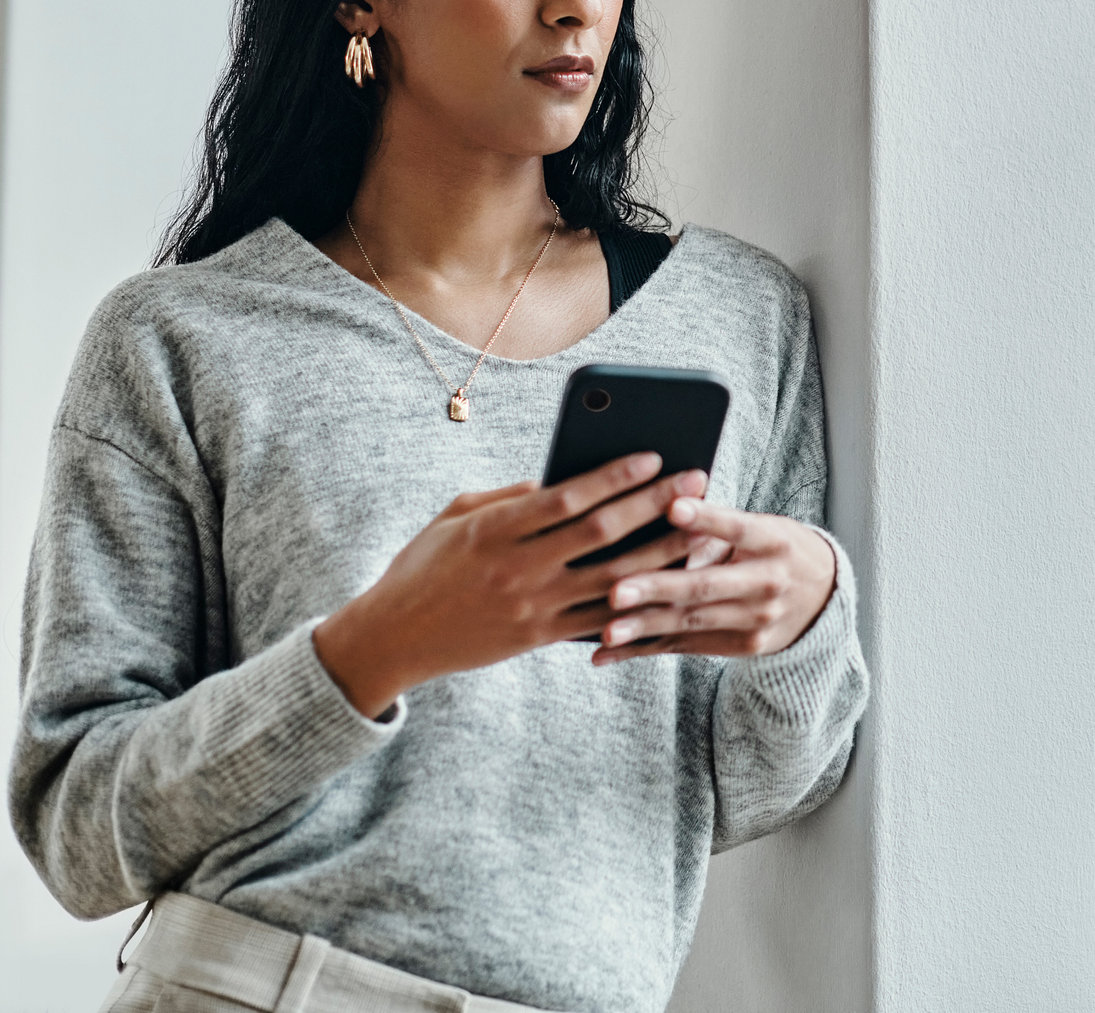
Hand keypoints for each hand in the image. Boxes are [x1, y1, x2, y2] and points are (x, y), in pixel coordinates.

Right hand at [313, 455, 708, 716]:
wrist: (392, 638)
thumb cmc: (424, 565)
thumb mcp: (456, 516)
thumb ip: (512, 496)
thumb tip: (565, 479)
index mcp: (494, 530)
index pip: (566, 497)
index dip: (614, 477)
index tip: (653, 456)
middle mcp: (517, 569)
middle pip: (601, 533)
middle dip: (654, 505)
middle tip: (695, 480)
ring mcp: (532, 607)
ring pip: (613, 578)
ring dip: (663, 552)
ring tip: (701, 529)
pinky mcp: (539, 638)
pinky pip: (600, 621)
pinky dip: (639, 600)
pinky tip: (671, 582)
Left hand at [591, 499, 838, 664]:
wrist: (824, 597)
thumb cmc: (777, 549)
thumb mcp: (763, 528)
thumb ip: (718, 526)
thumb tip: (666, 512)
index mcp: (774, 542)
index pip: (738, 528)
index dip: (707, 518)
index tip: (672, 507)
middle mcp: (769, 583)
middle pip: (708, 586)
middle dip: (659, 589)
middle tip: (617, 591)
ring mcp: (758, 621)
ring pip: (693, 622)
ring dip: (646, 627)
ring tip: (608, 630)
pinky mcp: (744, 646)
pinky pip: (687, 646)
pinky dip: (644, 649)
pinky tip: (608, 653)